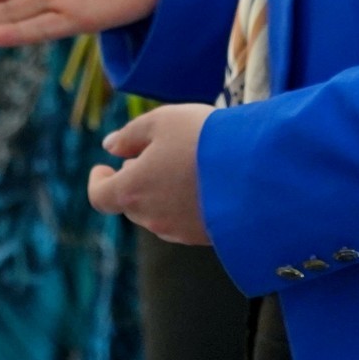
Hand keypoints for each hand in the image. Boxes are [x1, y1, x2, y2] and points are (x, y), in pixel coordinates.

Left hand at [88, 103, 209, 244]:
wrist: (259, 172)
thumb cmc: (204, 140)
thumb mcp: (161, 121)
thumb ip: (130, 135)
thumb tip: (110, 147)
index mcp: (132, 191)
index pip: (100, 197)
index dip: (98, 181)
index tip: (103, 166)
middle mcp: (151, 218)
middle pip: (130, 203)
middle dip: (135, 180)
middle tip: (153, 155)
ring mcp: (180, 232)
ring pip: (158, 212)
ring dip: (161, 192)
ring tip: (185, 164)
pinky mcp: (206, 238)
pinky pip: (185, 220)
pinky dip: (186, 203)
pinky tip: (206, 181)